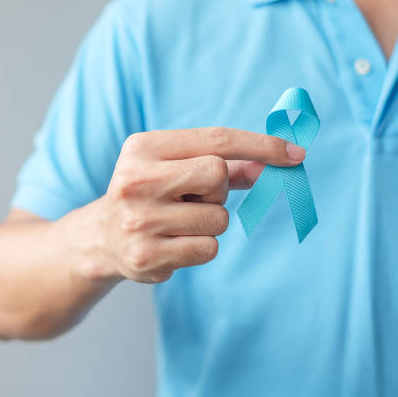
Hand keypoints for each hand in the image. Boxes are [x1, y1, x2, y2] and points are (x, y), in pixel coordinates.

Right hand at [99, 127, 305, 282]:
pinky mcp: (147, 256)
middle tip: (194, 196)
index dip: (261, 145)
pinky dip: (201, 246)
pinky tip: (173, 242)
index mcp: (142, 148)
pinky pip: (208, 249)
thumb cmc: (150, 193)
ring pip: (218, 218)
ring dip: (210, 221)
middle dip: (218, 189)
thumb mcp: (177, 168)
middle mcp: (135, 181)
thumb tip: (274, 163)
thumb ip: (225, 164)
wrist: (102, 237)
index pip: (215, 140)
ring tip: (178, 221)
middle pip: (217, 174)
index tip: (295, 154)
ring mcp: (139, 221)